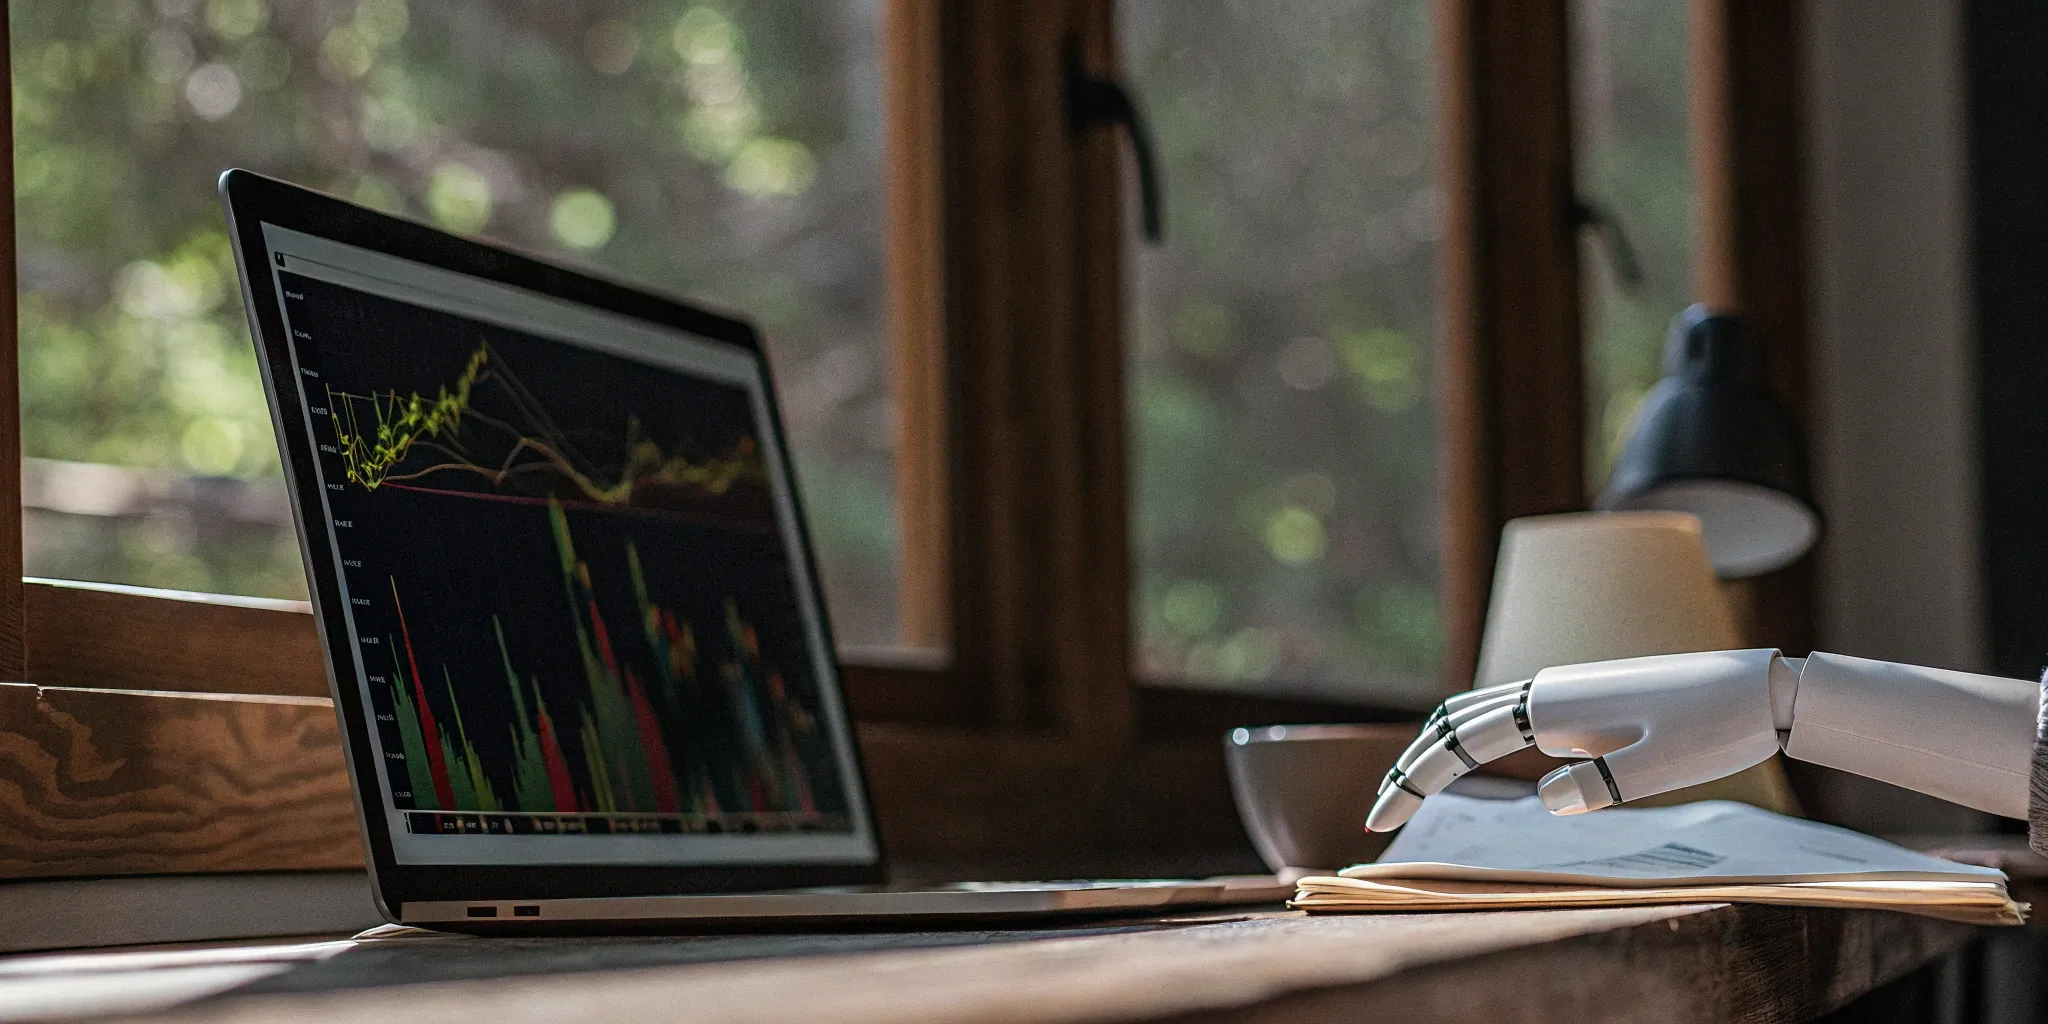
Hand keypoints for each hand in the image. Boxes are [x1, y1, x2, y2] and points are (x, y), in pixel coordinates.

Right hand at [1366, 649, 1790, 830]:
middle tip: (1378, 816)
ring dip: (1436, 750)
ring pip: (1475, 714)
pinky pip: (1506, 717)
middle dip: (1410, 767)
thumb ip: (1601, 784)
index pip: (1459, 745)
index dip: (1413, 783)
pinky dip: (1470, 740)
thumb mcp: (1661, 768)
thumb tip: (1545, 799)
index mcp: (1554, 705)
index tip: (1378, 823)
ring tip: (1410, 791)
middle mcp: (1546, 690)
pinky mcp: (1579, 699)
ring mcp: (1561, 691)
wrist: (1762, 688)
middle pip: (1451, 723)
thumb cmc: (1716, 726)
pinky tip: (1469, 764)